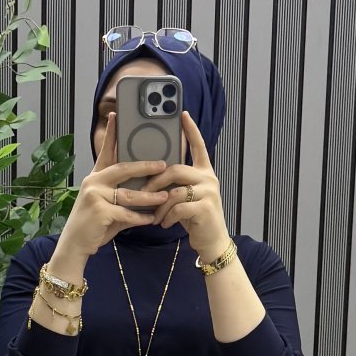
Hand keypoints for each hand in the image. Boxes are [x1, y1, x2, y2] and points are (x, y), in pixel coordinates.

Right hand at [60, 111, 169, 256]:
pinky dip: (140, 218)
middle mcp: (93, 182)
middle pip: (123, 169)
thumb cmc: (93, 225)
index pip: (105, 152)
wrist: (75, 245)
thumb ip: (122, 196)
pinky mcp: (99, 211)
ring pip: (129, 194)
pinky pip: (126, 213)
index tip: (116, 116)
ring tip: (164, 196)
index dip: (111, 134)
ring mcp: (95, 196)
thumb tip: (146, 191)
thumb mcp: (106, 205)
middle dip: (145, 166)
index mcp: (95, 177)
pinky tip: (151, 219)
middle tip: (163, 165)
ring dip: (149, 196)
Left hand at [146, 110, 230, 257]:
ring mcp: (209, 192)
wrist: (211, 241)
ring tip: (154, 216)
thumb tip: (153, 173)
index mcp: (204, 172)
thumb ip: (176, 183)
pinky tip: (163, 223)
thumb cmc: (195, 218)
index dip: (190, 130)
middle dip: (155, 181)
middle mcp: (208, 178)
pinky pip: (178, 207)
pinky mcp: (206, 208)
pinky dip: (167, 216)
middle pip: (176, 169)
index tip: (182, 114)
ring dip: (159, 205)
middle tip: (143, 192)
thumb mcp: (185, 196)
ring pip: (174, 190)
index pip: (198, 146)